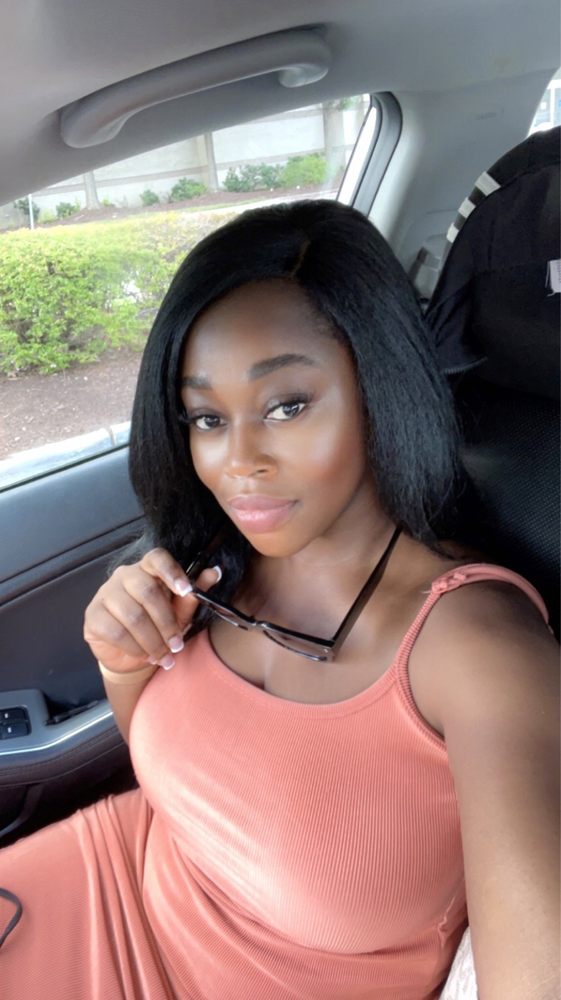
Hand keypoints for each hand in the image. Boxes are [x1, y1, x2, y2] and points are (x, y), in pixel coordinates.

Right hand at [83, 547, 219, 674]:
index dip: (172, 572)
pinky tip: (145, 656)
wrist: (131, 656)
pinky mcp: (93, 616)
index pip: (157, 558)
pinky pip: (116, 632)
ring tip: (164, 656)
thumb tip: (214, 573)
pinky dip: (135, 648)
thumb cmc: (157, 628)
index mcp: (147, 569)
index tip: (186, 591)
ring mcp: (105, 594)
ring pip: (133, 615)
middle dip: (166, 623)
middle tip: (177, 645)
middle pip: (147, 591)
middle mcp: (123, 576)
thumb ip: (191, 595)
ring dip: (153, 641)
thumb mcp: (178, 614)